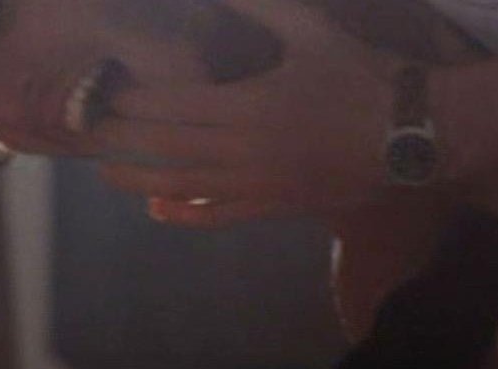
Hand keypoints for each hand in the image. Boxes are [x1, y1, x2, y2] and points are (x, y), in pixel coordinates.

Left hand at [92, 0, 399, 226]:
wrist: (408, 137)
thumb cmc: (360, 77)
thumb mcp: (310, 29)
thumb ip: (258, 4)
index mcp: (244, 105)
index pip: (171, 102)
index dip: (135, 97)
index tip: (109, 89)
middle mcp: (239, 150)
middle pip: (164, 145)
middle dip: (121, 136)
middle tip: (89, 127)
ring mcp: (252, 185)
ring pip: (179, 187)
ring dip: (137, 181)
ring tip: (105, 173)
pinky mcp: (269, 208)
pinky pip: (215, 218)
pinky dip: (183, 215)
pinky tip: (158, 211)